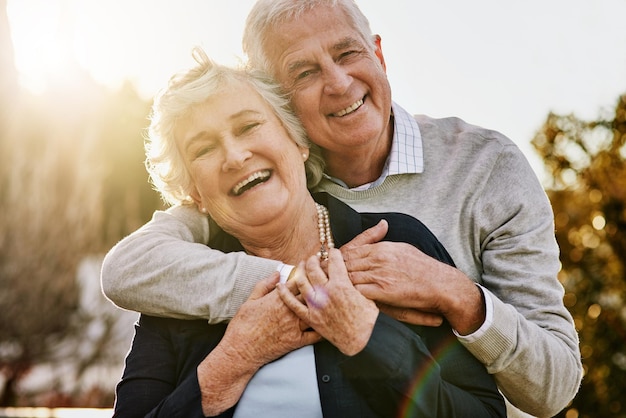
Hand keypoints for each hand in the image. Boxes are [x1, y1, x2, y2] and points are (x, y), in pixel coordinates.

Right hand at [197, 273, 320, 415]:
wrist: (241, 350)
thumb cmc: (243, 326)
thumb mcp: (250, 301)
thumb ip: (265, 285)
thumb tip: (276, 273)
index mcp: (277, 298)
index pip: (297, 281)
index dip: (306, 273)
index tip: (310, 268)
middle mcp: (288, 310)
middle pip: (309, 294)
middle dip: (318, 286)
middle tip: (325, 282)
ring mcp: (294, 325)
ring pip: (315, 311)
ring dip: (323, 306)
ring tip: (330, 301)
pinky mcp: (296, 341)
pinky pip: (315, 335)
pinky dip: (323, 329)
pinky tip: (328, 325)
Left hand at [277, 249, 378, 355]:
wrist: (358, 341)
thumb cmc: (366, 321)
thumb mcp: (368, 296)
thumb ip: (358, 282)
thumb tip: (353, 271)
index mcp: (341, 285)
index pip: (334, 260)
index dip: (333, 253)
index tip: (332, 252)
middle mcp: (326, 292)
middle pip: (314, 268)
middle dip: (314, 259)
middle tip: (315, 258)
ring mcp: (316, 304)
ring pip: (301, 281)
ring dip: (301, 270)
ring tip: (302, 265)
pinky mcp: (310, 316)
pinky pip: (292, 303)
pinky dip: (284, 293)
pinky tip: (280, 286)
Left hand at [342, 241, 484, 333]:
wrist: (440, 284)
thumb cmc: (423, 268)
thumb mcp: (402, 249)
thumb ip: (384, 243)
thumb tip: (374, 239)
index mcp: (382, 248)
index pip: (351, 250)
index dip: (338, 259)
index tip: (330, 266)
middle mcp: (379, 258)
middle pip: (346, 263)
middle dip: (334, 271)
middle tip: (323, 279)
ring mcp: (380, 275)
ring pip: (350, 277)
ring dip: (340, 284)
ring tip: (330, 291)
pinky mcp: (383, 291)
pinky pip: (359, 291)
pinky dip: (350, 295)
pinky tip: (345, 300)